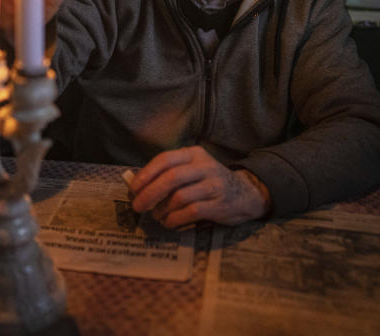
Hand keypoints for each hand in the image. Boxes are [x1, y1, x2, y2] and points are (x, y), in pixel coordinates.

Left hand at [129, 146, 271, 228]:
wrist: (246, 194)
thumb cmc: (210, 183)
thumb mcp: (193, 170)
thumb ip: (169, 174)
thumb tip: (137, 186)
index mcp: (194, 154)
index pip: (165, 159)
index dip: (146, 174)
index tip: (133, 189)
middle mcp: (205, 166)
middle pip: (170, 178)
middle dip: (149, 194)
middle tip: (137, 207)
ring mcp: (214, 185)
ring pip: (179, 197)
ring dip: (162, 210)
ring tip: (156, 216)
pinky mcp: (219, 204)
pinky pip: (191, 212)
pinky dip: (175, 219)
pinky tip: (169, 223)